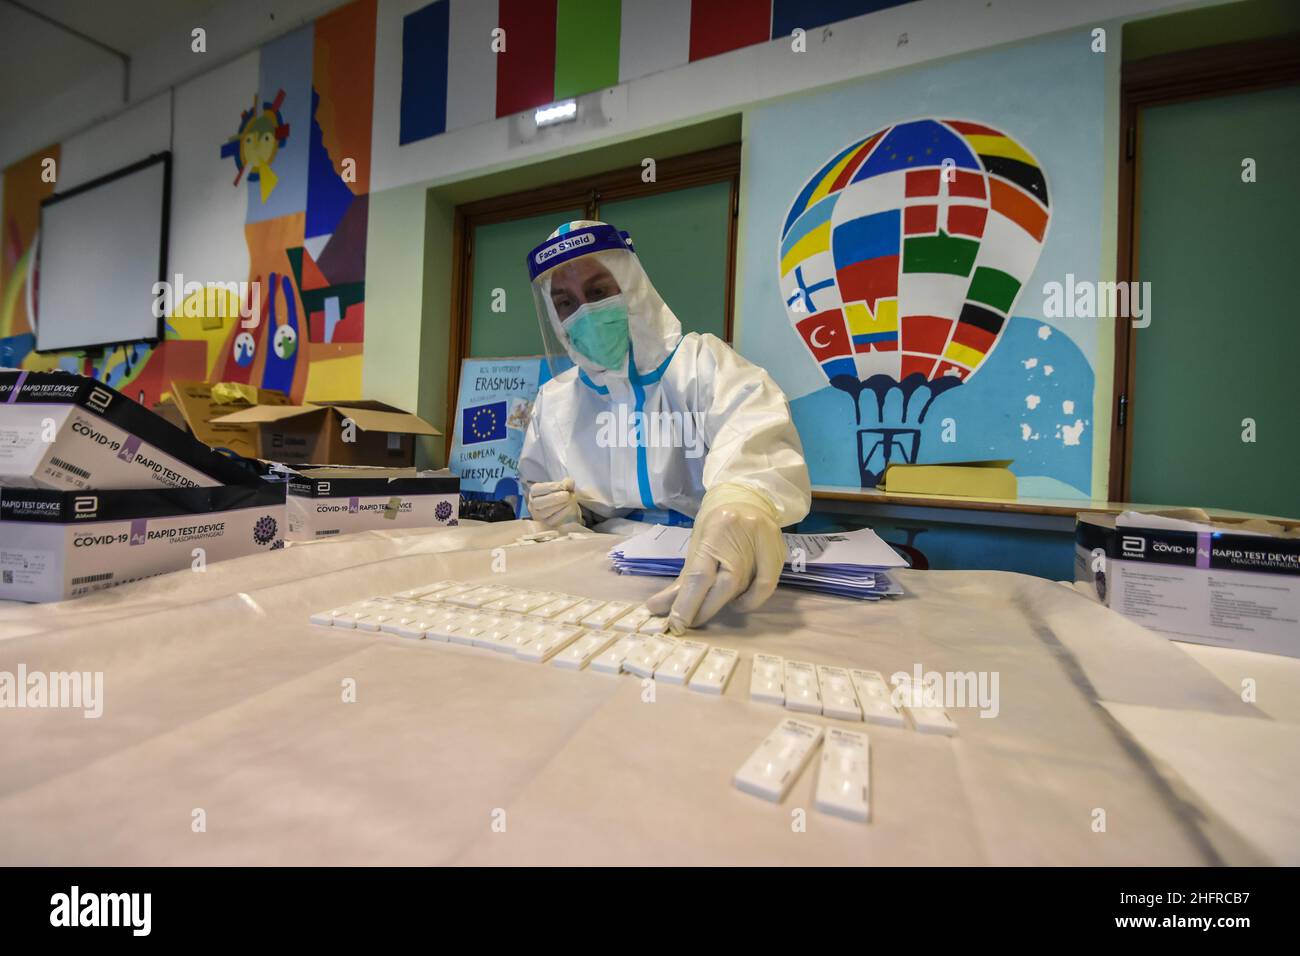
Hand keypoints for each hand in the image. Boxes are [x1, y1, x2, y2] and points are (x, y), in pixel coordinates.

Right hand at [526, 477, 581, 527]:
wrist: (565, 508)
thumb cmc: (561, 495)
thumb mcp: (563, 486)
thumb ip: (566, 483)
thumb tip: (569, 483)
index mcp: (534, 492)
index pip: (536, 489)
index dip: (551, 487)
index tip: (564, 486)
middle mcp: (533, 505)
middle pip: (538, 502)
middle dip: (554, 498)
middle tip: (567, 495)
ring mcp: (538, 516)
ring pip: (544, 512)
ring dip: (559, 505)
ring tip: (571, 499)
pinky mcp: (547, 524)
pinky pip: (552, 520)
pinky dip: (562, 512)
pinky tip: (570, 506)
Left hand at [646, 485, 783, 631]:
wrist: (748, 497)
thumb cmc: (716, 522)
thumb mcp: (697, 543)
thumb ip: (683, 578)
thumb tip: (658, 607)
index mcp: (716, 529)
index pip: (700, 574)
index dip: (687, 603)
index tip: (676, 624)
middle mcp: (743, 534)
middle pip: (725, 585)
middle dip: (705, 609)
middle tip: (691, 621)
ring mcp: (765, 543)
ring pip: (745, 588)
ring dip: (725, 604)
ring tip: (712, 606)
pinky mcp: (779, 553)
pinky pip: (766, 587)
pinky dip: (750, 599)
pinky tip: (738, 601)